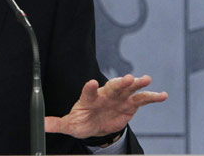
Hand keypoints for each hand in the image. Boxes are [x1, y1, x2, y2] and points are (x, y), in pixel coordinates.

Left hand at [44, 74, 166, 139]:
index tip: (92, 83)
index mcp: (89, 98)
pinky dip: (152, 97)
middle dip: (120, 82)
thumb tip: (41, 124)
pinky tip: (162, 95)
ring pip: (129, 89)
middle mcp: (105, 94)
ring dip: (137, 84)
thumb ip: (57, 123)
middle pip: (112, 86)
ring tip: (146, 80)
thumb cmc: (82, 121)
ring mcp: (119, 97)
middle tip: (127, 78)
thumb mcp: (70, 124)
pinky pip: (142, 99)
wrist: (97, 124)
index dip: (90, 88)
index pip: (89, 91)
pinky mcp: (131, 104)